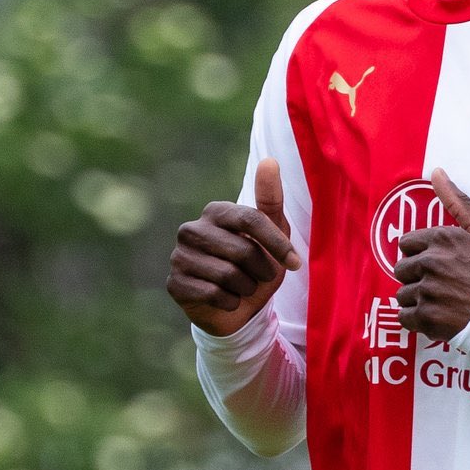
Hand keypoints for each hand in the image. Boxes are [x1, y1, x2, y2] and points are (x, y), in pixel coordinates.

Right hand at [168, 158, 301, 336]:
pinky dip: (230, 303)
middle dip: (262, 271)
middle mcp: (191, 230)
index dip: (277, 243)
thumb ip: (271, 199)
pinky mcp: (174, 284)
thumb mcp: (271, 234)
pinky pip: (214, 295)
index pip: (251, 219)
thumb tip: (270, 161)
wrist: (234, 309)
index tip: (295, 262)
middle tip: (260, 277)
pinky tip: (226, 300)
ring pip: (228, 275)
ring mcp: (179, 256)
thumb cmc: (255, 266)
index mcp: (215, 211)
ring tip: (243, 287)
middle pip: (243, 251)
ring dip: (246, 288)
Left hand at [393, 168, 469, 341]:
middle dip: (417, 277)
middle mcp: (430, 262)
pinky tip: (438, 317)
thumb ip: (459, 202)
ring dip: (418, 300)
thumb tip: (437, 171)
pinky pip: (404, 317)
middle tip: (442, 285)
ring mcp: (427, 291)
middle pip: (401, 269)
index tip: (438, 265)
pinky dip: (417, 320)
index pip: (406, 244)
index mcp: (442, 239)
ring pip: (403, 294)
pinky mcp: (426, 318)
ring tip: (443, 303)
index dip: (421, 255)